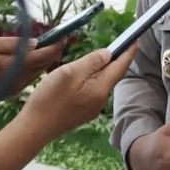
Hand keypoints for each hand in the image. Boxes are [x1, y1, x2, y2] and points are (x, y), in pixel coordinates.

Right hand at [0, 36, 65, 113]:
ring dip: (44, 59)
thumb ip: (12, 44)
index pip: (45, 56)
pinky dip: (34, 66)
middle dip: (52, 51)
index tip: (62, 35)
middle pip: (45, 64)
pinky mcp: (13, 91)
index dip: (56, 45)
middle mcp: (20, 80)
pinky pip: (30, 76)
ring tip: (43, 45)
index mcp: (15, 67)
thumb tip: (36, 43)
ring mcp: (17, 88)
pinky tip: (29, 57)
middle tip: (54, 37)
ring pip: (39, 71)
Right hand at [23, 44, 137, 137]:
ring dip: (101, 70)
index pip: (120, 66)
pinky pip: (92, 91)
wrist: (34, 129)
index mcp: (100, 89)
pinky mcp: (82, 113)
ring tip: (96, 57)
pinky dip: (91, 79)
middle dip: (115, 60)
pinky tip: (82, 76)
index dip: (128, 52)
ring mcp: (91, 109)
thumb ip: (91, 62)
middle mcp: (100, 101)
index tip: (135, 40)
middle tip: (118, 44)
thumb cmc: (49, 99)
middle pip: (112, 75)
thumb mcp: (70, 73)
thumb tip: (108, 54)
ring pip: (101, 83)